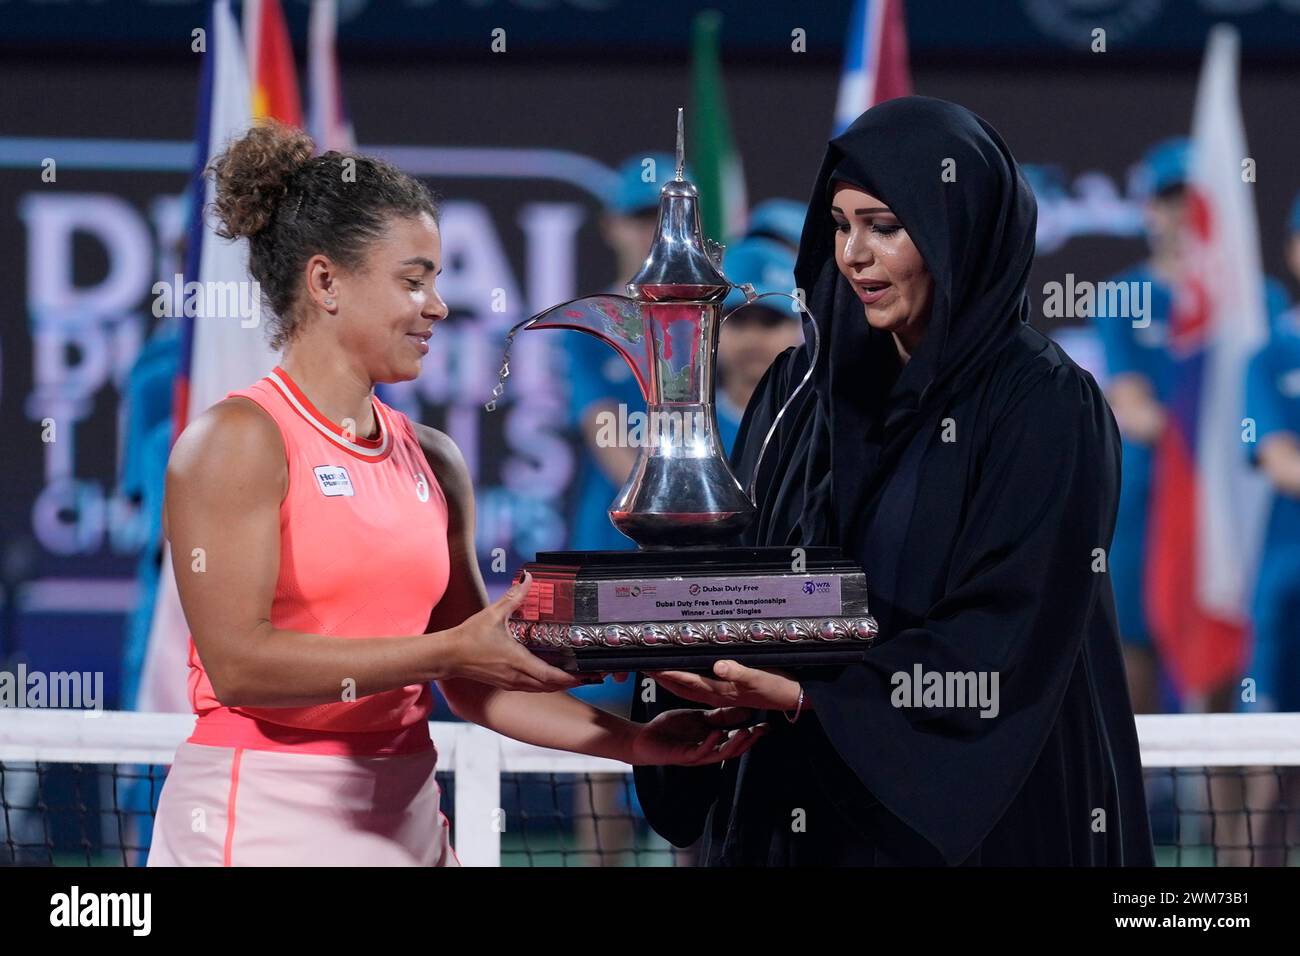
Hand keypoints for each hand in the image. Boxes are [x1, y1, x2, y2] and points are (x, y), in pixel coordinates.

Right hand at [440, 571, 583, 691]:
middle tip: (586, 674)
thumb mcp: (494, 614)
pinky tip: (548, 675)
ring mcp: (510, 683)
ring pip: (541, 689)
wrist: (448, 656)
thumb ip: (514, 597)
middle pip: (551, 686)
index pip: (550, 676)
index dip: (570, 677)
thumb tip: (527, 579)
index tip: (585, 674)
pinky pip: (531, 688)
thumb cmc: (469, 638)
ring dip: (557, 684)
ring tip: (572, 675)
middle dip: (570, 681)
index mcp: (517, 661)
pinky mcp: (504, 683)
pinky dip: (544, 684)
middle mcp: (516, 677)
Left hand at [629, 706, 767, 765]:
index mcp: (713, 740)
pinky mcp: (684, 756)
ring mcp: (697, 755)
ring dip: (734, 743)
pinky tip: (717, 734)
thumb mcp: (698, 718)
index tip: (768, 725)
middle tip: (763, 730)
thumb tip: (742, 710)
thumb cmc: (670, 729)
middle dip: (750, 740)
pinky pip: (700, 752)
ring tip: (747, 732)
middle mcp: (708, 750)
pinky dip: (710, 743)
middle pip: (734, 749)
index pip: (737, 738)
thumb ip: (719, 716)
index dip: (753, 733)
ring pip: (721, 753)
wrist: (644, 738)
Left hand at [648, 660, 804, 711]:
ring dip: (673, 680)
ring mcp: (722, 696)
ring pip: (689, 689)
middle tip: (646, 665)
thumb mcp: (760, 678)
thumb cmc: (777, 687)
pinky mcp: (728, 695)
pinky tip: (686, 675)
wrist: (794, 696)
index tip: (651, 665)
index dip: (668, 673)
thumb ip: (739, 672)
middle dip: (663, 677)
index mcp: (721, 691)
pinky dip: (688, 681)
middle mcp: (718, 695)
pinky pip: (700, 689)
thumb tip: (718, 666)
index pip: (688, 681)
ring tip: (658, 670)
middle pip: (682, 687)